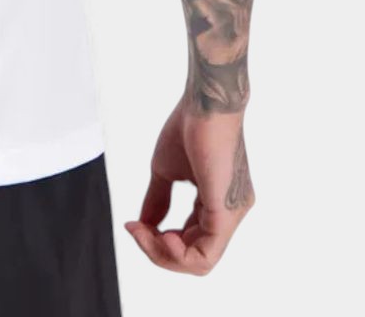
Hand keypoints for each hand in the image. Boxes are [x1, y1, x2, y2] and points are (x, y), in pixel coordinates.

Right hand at [125, 96, 254, 274]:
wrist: (206, 103)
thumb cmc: (189, 126)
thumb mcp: (165, 170)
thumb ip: (157, 199)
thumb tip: (143, 224)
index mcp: (217, 202)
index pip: (190, 239)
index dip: (158, 240)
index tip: (132, 224)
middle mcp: (230, 213)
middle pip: (195, 257)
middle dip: (157, 250)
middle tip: (134, 229)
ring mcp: (232, 215)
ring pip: (200, 261)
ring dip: (164, 254)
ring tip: (142, 232)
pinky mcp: (226, 212)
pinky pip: (206, 254)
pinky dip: (177, 254)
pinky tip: (159, 235)